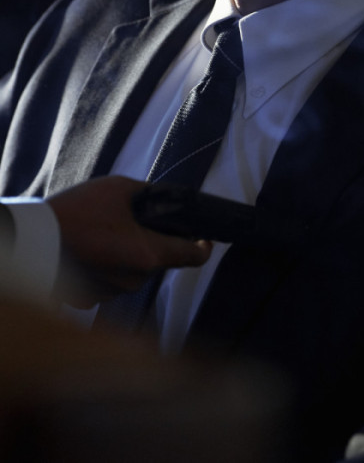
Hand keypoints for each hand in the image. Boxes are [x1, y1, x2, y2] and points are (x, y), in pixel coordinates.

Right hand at [48, 176, 211, 306]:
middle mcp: (135, 279)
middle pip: (160, 260)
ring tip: (104, 232)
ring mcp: (113, 292)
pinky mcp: (92, 299)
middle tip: (134, 221)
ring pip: (135, 271)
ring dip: (129, 253)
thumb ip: (150, 195)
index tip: (204, 238)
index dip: (203, 246)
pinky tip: (91, 249)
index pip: (193, 257)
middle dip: (154, 241)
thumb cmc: (77, 213)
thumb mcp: (119, 189)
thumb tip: (167, 199)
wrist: (33, 241)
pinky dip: (108, 266)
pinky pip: (111, 281)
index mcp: (149, 253)